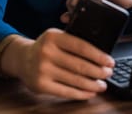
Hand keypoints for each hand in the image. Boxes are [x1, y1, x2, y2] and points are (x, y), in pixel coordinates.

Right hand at [0, 29, 114, 99]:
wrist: (22, 59)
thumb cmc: (46, 48)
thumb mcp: (56, 37)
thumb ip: (73, 41)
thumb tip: (101, 55)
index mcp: (53, 36)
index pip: (81, 46)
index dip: (98, 56)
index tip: (109, 62)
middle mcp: (46, 52)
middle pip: (79, 65)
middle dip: (98, 71)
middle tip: (108, 74)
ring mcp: (42, 70)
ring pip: (75, 80)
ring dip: (92, 84)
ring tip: (102, 85)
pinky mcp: (41, 85)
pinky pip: (66, 92)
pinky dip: (81, 94)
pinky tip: (90, 93)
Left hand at [60, 0, 131, 23]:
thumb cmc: (111, 4)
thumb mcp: (92, 10)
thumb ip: (78, 12)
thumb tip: (63, 17)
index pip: (68, 4)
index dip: (73, 14)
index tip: (82, 21)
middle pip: (71, 3)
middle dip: (78, 14)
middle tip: (91, 18)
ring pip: (78, 1)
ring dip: (85, 11)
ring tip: (96, 14)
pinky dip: (93, 6)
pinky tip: (100, 8)